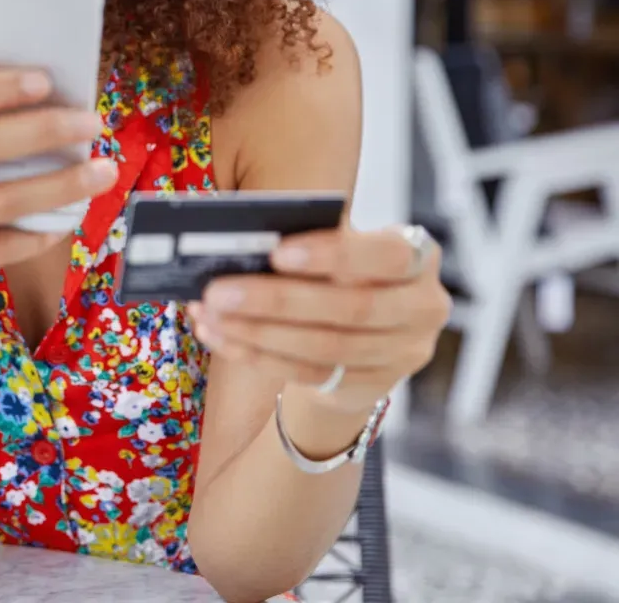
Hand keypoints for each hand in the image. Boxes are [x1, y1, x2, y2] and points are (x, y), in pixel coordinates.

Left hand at [190, 227, 450, 413]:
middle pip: (350, 308)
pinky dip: (258, 355)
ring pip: (326, 346)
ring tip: (209, 315)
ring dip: (257, 332)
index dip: (333, 255)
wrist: (363, 330)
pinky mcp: (373, 386)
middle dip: (277, 300)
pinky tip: (221, 337)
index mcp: (420, 256)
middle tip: (217, 291)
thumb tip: (241, 246)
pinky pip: (309, 374)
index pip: (387, 255)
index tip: (277, 252)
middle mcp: (424, 307)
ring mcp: (404, 353)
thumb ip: (309, 246)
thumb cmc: (343, 270)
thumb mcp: (338, 250)